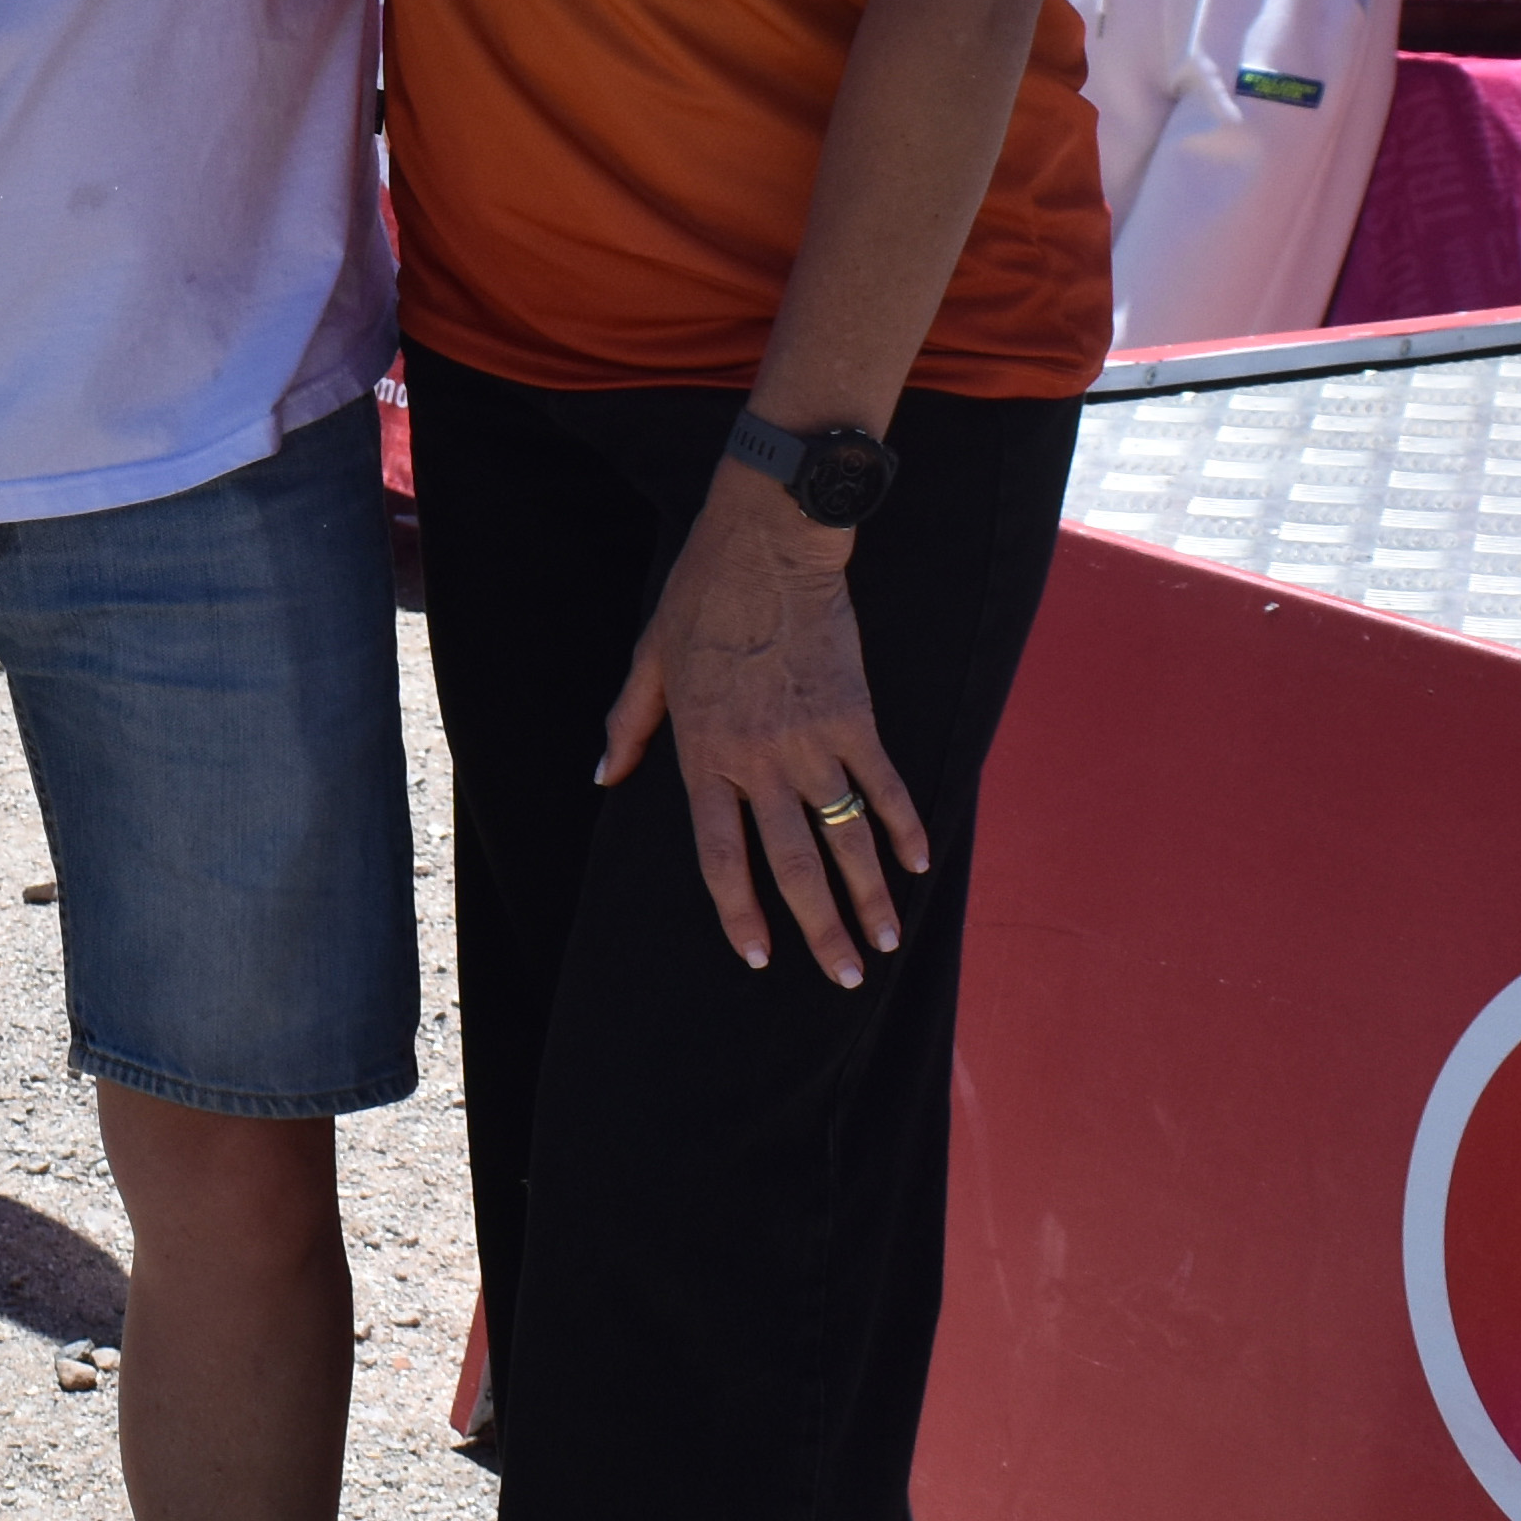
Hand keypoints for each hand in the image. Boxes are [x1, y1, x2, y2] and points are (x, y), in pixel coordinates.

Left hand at [597, 469, 926, 987]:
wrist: (768, 543)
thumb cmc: (702, 595)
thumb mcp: (648, 659)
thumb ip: (627, 724)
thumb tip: (601, 776)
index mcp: (704, 752)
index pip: (719, 855)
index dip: (739, 911)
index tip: (760, 956)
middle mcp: (759, 759)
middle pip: (791, 864)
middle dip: (820, 928)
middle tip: (845, 977)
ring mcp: (811, 740)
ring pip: (843, 837)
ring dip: (869, 895)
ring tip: (886, 943)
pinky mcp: (855, 714)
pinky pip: (884, 784)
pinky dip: (903, 826)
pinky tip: (918, 865)